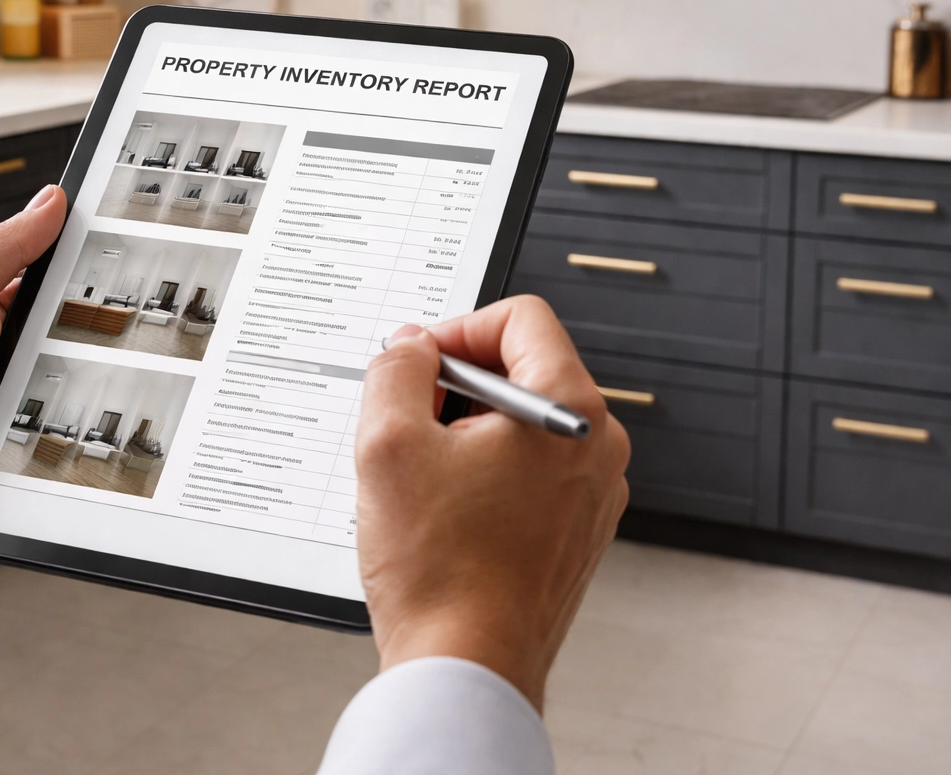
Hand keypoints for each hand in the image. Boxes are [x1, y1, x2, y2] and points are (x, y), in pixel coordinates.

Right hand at [354, 295, 629, 710]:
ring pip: (522, 426)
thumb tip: (409, 348)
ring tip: (423, 479)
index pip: (521, 319)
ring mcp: (592, 496)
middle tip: (409, 423)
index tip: (419, 363)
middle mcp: (597, 450)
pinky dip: (482, 475)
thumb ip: (396, 371)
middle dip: (457, 387)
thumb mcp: (388, 443)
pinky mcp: (575, 534)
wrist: (466, 666)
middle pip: (524, 370)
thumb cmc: (441, 571)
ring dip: (466, 434)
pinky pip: (528, 474)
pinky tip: (443, 513)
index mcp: (572, 413)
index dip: (457, 329)